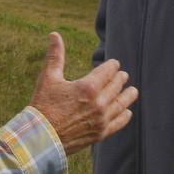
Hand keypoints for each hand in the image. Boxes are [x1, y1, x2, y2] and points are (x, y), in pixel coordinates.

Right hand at [29, 33, 136, 155]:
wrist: (40, 138)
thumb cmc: (42, 106)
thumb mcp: (48, 78)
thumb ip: (55, 56)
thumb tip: (55, 35)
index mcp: (88, 87)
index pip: (108, 71)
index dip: (112, 66)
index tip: (114, 63)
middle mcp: (99, 103)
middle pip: (116, 86)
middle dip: (120, 79)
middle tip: (123, 75)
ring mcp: (101, 119)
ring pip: (121, 104)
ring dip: (128, 95)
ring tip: (133, 91)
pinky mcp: (100, 133)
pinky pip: (118, 123)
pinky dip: (124, 116)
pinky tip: (127, 112)